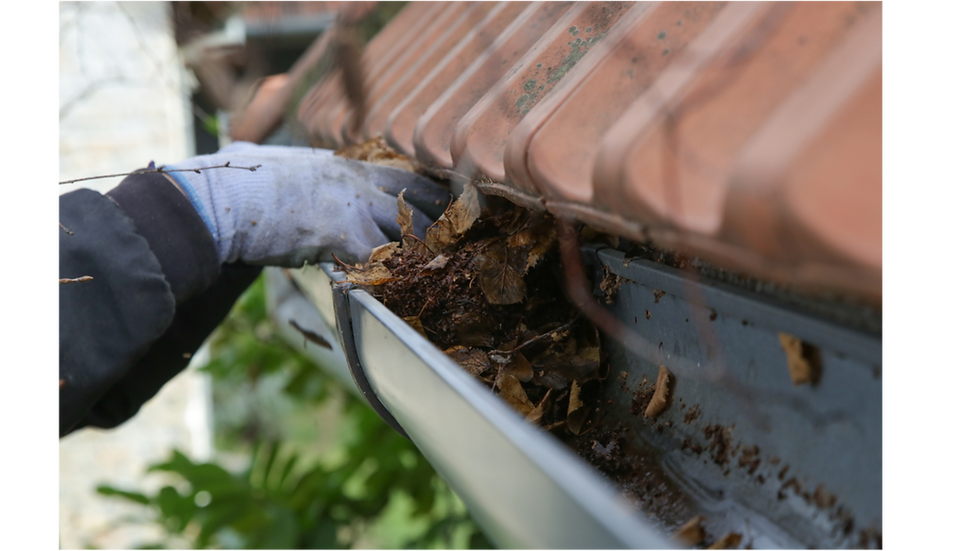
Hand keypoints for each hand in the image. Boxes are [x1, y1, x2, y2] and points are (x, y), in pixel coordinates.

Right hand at [166, 142, 448, 265]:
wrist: (223, 196)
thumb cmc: (236, 178)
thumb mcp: (268, 158)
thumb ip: (281, 162)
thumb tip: (249, 146)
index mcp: (343, 165)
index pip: (402, 175)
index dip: (427, 193)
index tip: (447, 204)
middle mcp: (358, 182)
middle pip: (417, 201)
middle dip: (439, 223)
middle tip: (459, 241)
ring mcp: (355, 206)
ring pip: (408, 231)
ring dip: (422, 254)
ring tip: (441, 272)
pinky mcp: (345, 235)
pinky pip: (382, 262)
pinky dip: (391, 278)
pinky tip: (402, 291)